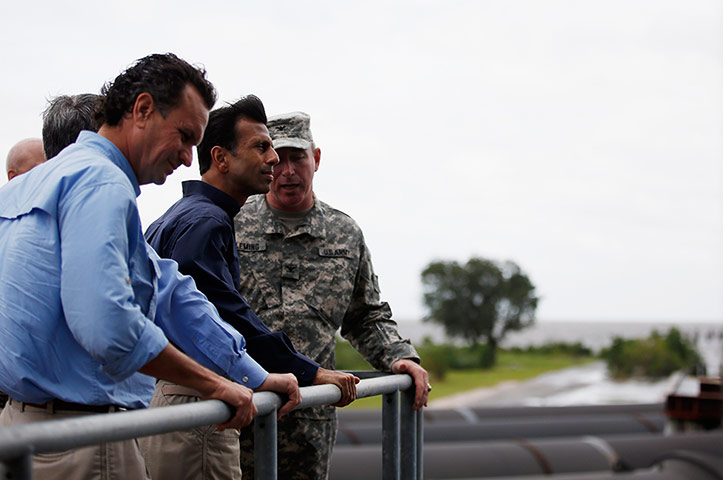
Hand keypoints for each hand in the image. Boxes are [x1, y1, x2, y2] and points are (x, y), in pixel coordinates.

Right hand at [138, 344, 256, 430]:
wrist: (199, 379)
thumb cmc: (203, 385)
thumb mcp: (211, 393)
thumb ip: (215, 398)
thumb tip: (208, 399)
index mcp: (241, 392)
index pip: (249, 412)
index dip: (237, 421)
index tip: (223, 424)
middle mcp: (245, 392)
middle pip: (250, 416)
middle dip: (236, 424)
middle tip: (220, 425)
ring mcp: (245, 394)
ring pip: (246, 418)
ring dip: (233, 425)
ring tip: (218, 424)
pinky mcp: (241, 397)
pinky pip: (241, 416)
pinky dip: (232, 423)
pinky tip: (220, 423)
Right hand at [256, 373, 300, 418]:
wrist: (255, 381)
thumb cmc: (260, 388)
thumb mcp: (273, 394)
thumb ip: (280, 399)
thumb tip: (283, 412)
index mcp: (289, 381)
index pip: (294, 397)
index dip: (288, 407)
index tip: (279, 413)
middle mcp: (293, 379)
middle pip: (297, 399)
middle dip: (288, 408)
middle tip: (279, 414)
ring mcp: (293, 381)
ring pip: (297, 401)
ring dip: (287, 409)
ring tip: (278, 413)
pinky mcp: (292, 384)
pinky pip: (294, 401)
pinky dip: (287, 408)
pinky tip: (280, 411)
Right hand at [313, 368, 359, 406]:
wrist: (315, 374)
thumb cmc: (325, 379)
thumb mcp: (337, 379)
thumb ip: (347, 380)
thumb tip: (358, 380)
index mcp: (350, 378)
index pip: (353, 394)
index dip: (346, 401)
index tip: (338, 403)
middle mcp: (350, 377)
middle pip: (352, 396)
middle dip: (344, 403)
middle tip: (334, 404)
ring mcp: (347, 378)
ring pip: (349, 397)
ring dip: (342, 404)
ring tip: (332, 403)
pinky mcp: (343, 380)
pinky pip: (346, 395)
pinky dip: (341, 402)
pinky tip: (332, 403)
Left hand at [392, 359, 428, 409]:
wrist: (403, 361)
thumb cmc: (399, 364)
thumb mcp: (397, 365)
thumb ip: (400, 366)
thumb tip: (402, 365)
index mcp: (418, 372)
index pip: (420, 386)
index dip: (418, 395)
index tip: (415, 403)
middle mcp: (423, 374)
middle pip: (424, 390)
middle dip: (420, 400)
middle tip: (415, 408)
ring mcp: (425, 378)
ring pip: (426, 391)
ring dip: (423, 400)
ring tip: (417, 409)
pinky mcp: (424, 380)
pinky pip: (426, 390)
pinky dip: (425, 397)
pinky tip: (424, 404)